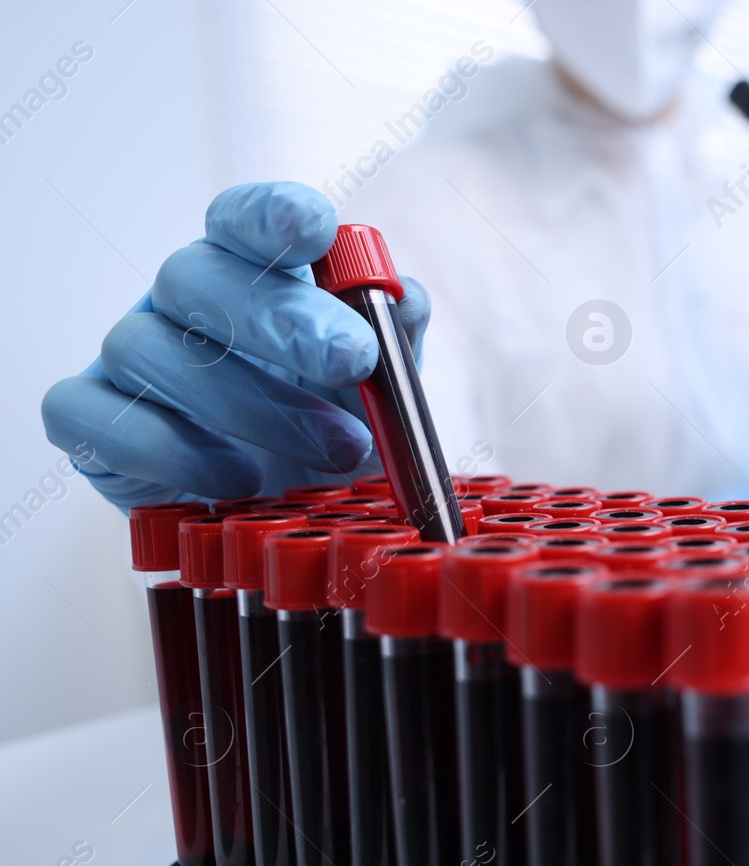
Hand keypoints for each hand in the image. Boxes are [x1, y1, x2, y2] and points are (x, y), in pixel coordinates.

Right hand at [40, 181, 429, 510]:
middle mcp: (180, 299)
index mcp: (250, 269)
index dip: (271, 215)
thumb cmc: (330, 428)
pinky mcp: (88, 419)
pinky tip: (239, 480)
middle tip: (352, 360)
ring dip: (254, 405)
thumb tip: (406, 300)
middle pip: (195, 274)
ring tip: (334, 451)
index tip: (316, 230)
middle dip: (281, 318)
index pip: (241, 216)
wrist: (282, 512)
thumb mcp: (380, 387)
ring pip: (153, 350)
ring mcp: (128, 354)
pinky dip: (176, 454)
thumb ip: (395, 340)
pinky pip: (102, 421)